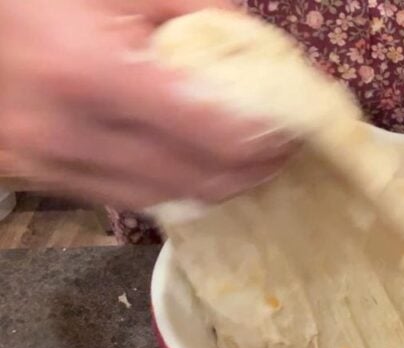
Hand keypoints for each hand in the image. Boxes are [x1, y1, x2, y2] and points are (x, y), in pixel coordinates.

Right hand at [0, 0, 291, 209]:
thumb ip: (193, 9)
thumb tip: (258, 45)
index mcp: (93, 73)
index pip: (214, 136)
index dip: (267, 141)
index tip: (296, 130)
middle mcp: (70, 132)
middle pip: (197, 182)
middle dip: (252, 171)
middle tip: (282, 151)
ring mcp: (47, 165)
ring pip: (163, 201)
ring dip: (214, 187)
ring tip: (246, 163)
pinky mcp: (35, 180)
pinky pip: (123, 199)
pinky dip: (168, 187)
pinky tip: (190, 166)